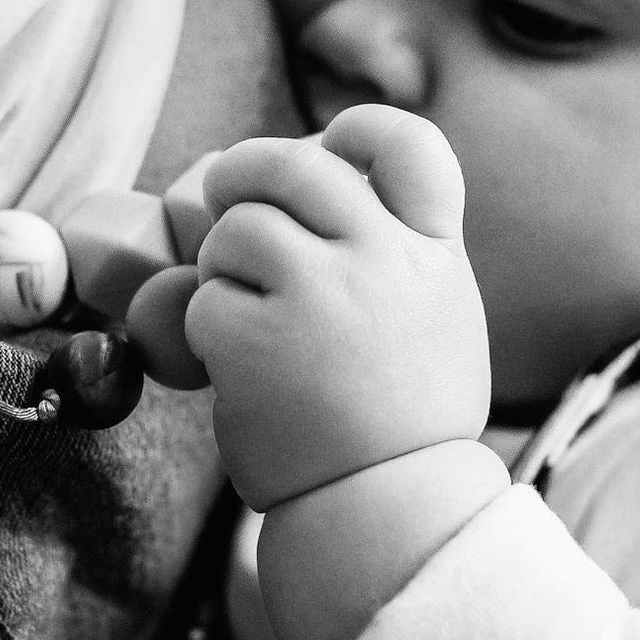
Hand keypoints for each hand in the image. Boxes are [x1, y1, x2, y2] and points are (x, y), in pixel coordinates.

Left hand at [185, 103, 489, 511]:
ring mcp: (318, 293)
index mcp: (433, 252)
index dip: (362, 128)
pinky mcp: (256, 337)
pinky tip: (236, 365)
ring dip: (223, 263)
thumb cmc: (402, 419)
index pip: (411, 145)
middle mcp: (381, 258)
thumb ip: (396, 247)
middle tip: (227, 190)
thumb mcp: (435, 313)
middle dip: (245, 169)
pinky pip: (203, 297)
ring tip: (247, 312)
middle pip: (294, 165)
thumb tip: (323, 174)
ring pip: (237, 229)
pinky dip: (204, 327)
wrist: (386, 511)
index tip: (333, 140)